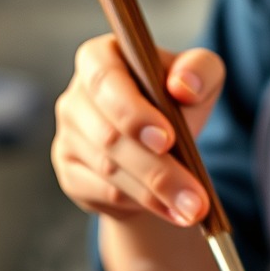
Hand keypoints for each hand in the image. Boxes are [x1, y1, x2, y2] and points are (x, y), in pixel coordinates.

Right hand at [52, 34, 224, 225]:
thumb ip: (200, 69)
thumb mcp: (201, 75)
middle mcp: (76, 96)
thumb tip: (184, 86)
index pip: (105, 80)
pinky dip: (143, 204)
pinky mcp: (70, 172)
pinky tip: (173, 212)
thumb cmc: (178, 101)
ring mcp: (68, 136)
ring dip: (156, 193)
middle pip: (110, 136)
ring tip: (194, 209)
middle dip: (157, 169)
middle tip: (195, 196)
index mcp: (100, 58)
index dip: (133, 112)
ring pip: (110, 170)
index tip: (168, 139)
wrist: (163, 146)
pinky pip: (105, 193)